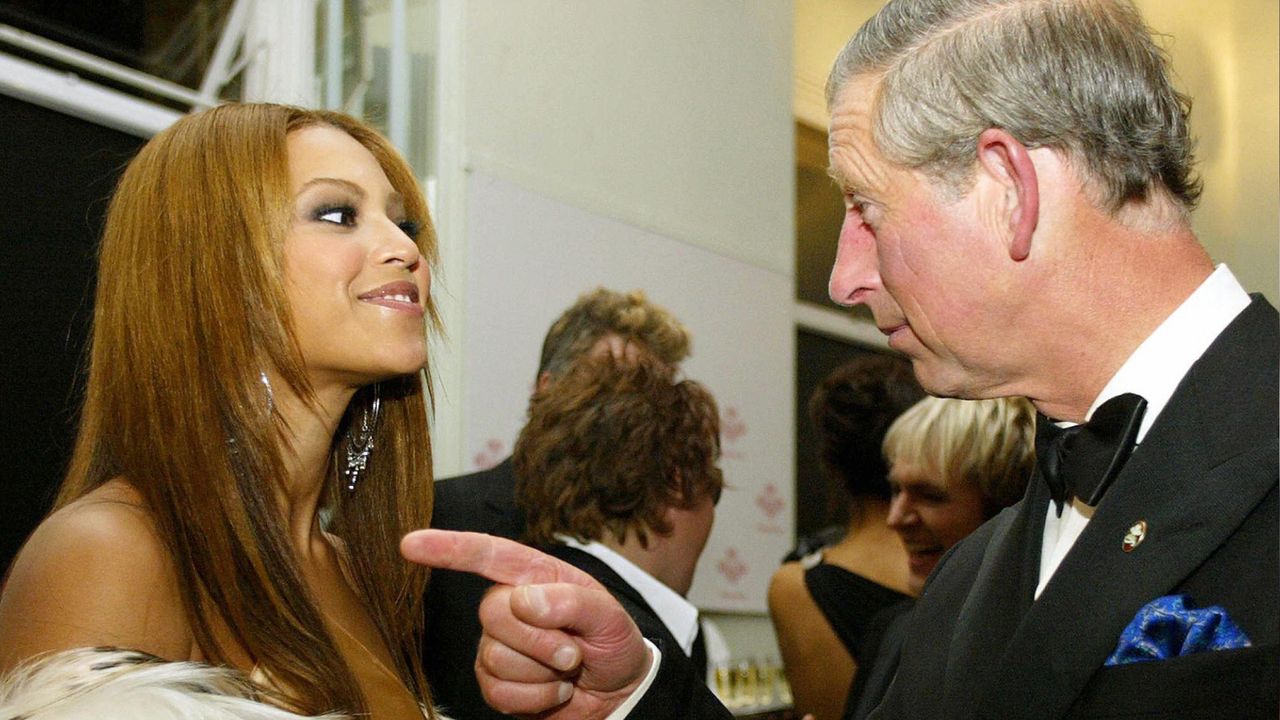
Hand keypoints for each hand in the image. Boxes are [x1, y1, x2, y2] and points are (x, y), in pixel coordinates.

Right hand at [401, 530, 651, 718]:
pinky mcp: (494, 681)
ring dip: (543, 674)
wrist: (618, 692)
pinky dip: (535, 698)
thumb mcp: (609, 616)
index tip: (410, 544)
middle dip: (539, 640)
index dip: (448, 548)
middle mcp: (509, 606)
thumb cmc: (613, 642)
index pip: (487, 555)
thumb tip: (523, 601)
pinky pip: (498, 692)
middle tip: (572, 652)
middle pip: (492, 614)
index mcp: (534, 576)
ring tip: (565, 670)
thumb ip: (571, 601)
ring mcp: (497, 644)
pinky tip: (553, 691)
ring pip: (496, 658)